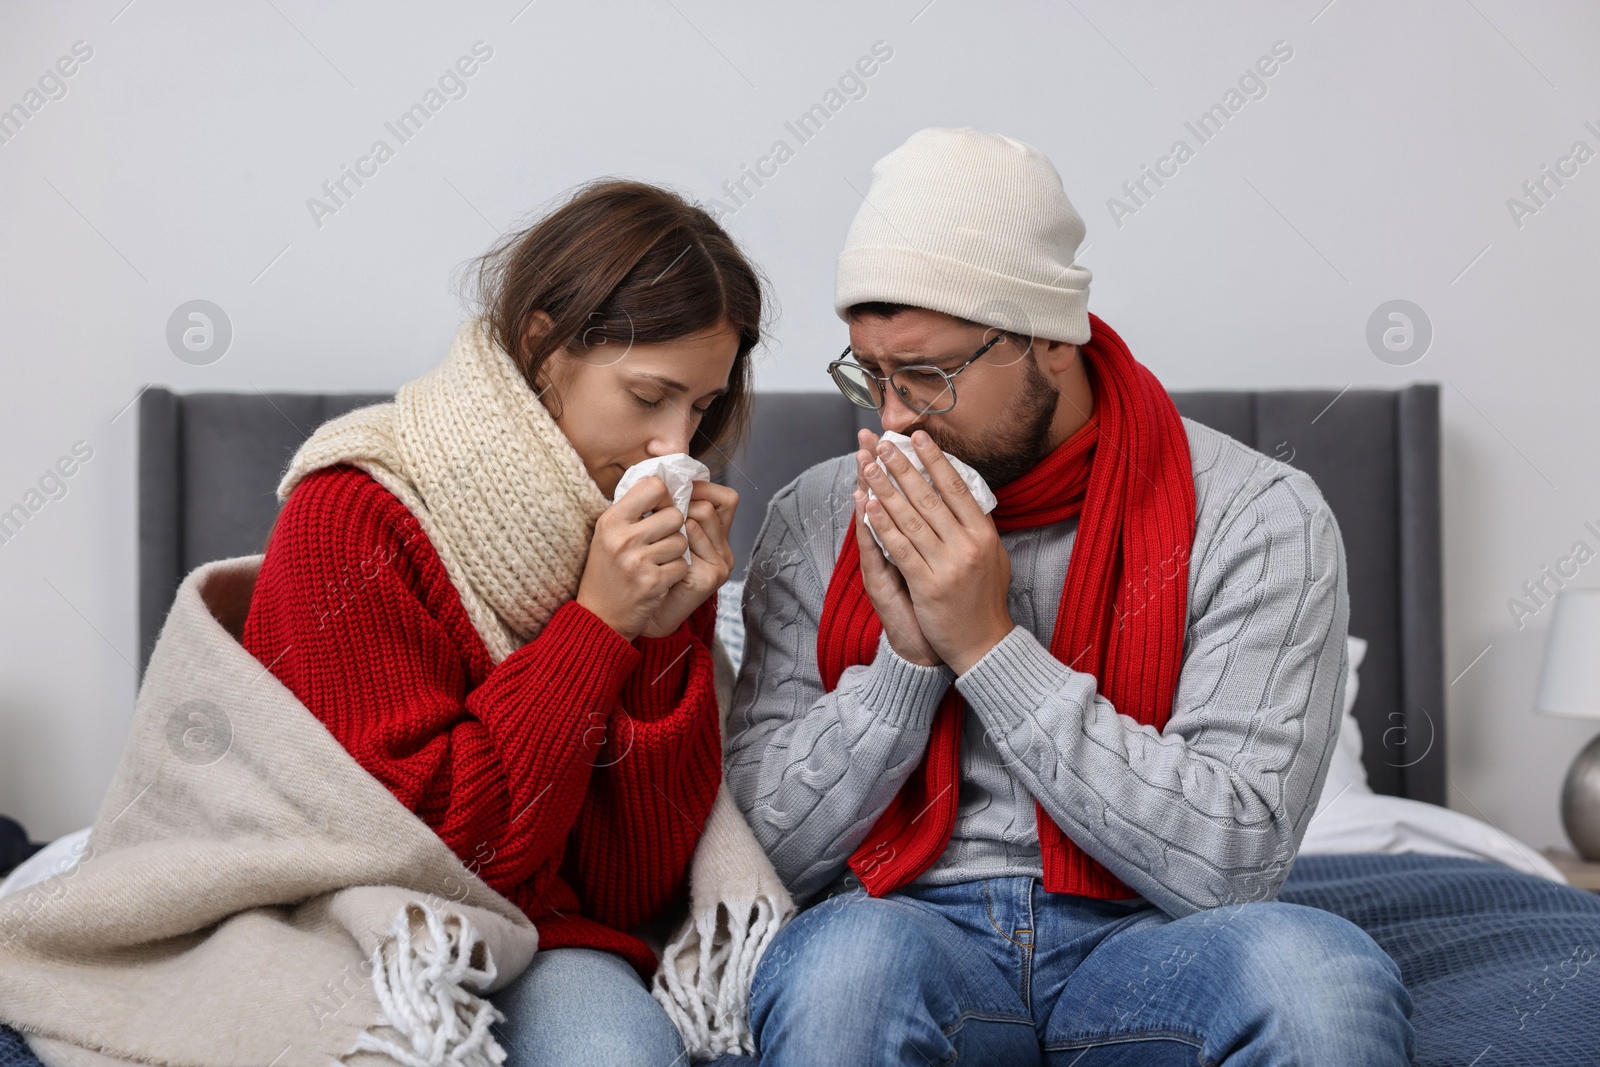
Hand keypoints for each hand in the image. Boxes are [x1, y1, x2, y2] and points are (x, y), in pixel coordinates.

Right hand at [577, 476, 691, 640]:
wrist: (599, 617)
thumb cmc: (608, 570)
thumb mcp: (609, 534)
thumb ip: (634, 509)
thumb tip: (667, 485)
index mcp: (611, 520)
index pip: (654, 486)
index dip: (665, 497)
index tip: (661, 510)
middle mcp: (622, 538)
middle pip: (675, 514)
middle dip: (674, 528)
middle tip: (660, 542)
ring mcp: (638, 561)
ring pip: (682, 541)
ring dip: (676, 553)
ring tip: (657, 562)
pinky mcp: (653, 582)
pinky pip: (682, 565)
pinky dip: (676, 573)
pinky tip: (659, 579)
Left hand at [637, 479, 738, 638]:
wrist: (629, 615)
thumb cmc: (637, 571)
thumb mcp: (654, 534)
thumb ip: (665, 509)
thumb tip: (662, 474)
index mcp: (714, 535)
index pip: (725, 498)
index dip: (701, 488)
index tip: (670, 492)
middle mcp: (723, 548)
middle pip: (709, 503)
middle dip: (679, 505)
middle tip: (654, 518)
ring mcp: (720, 563)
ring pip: (700, 515)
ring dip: (671, 522)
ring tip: (654, 541)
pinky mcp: (711, 577)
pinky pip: (690, 540)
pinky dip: (670, 540)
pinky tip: (657, 557)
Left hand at [860, 428, 1014, 674]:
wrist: (983, 644)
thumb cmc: (984, 599)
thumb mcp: (992, 557)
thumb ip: (977, 527)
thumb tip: (963, 494)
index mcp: (984, 534)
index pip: (956, 487)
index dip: (935, 460)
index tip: (918, 437)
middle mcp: (967, 545)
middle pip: (929, 497)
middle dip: (902, 466)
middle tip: (883, 443)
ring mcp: (947, 565)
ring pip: (910, 518)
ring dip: (885, 488)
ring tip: (868, 465)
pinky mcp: (927, 586)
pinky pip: (899, 548)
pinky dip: (881, 524)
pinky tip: (867, 506)